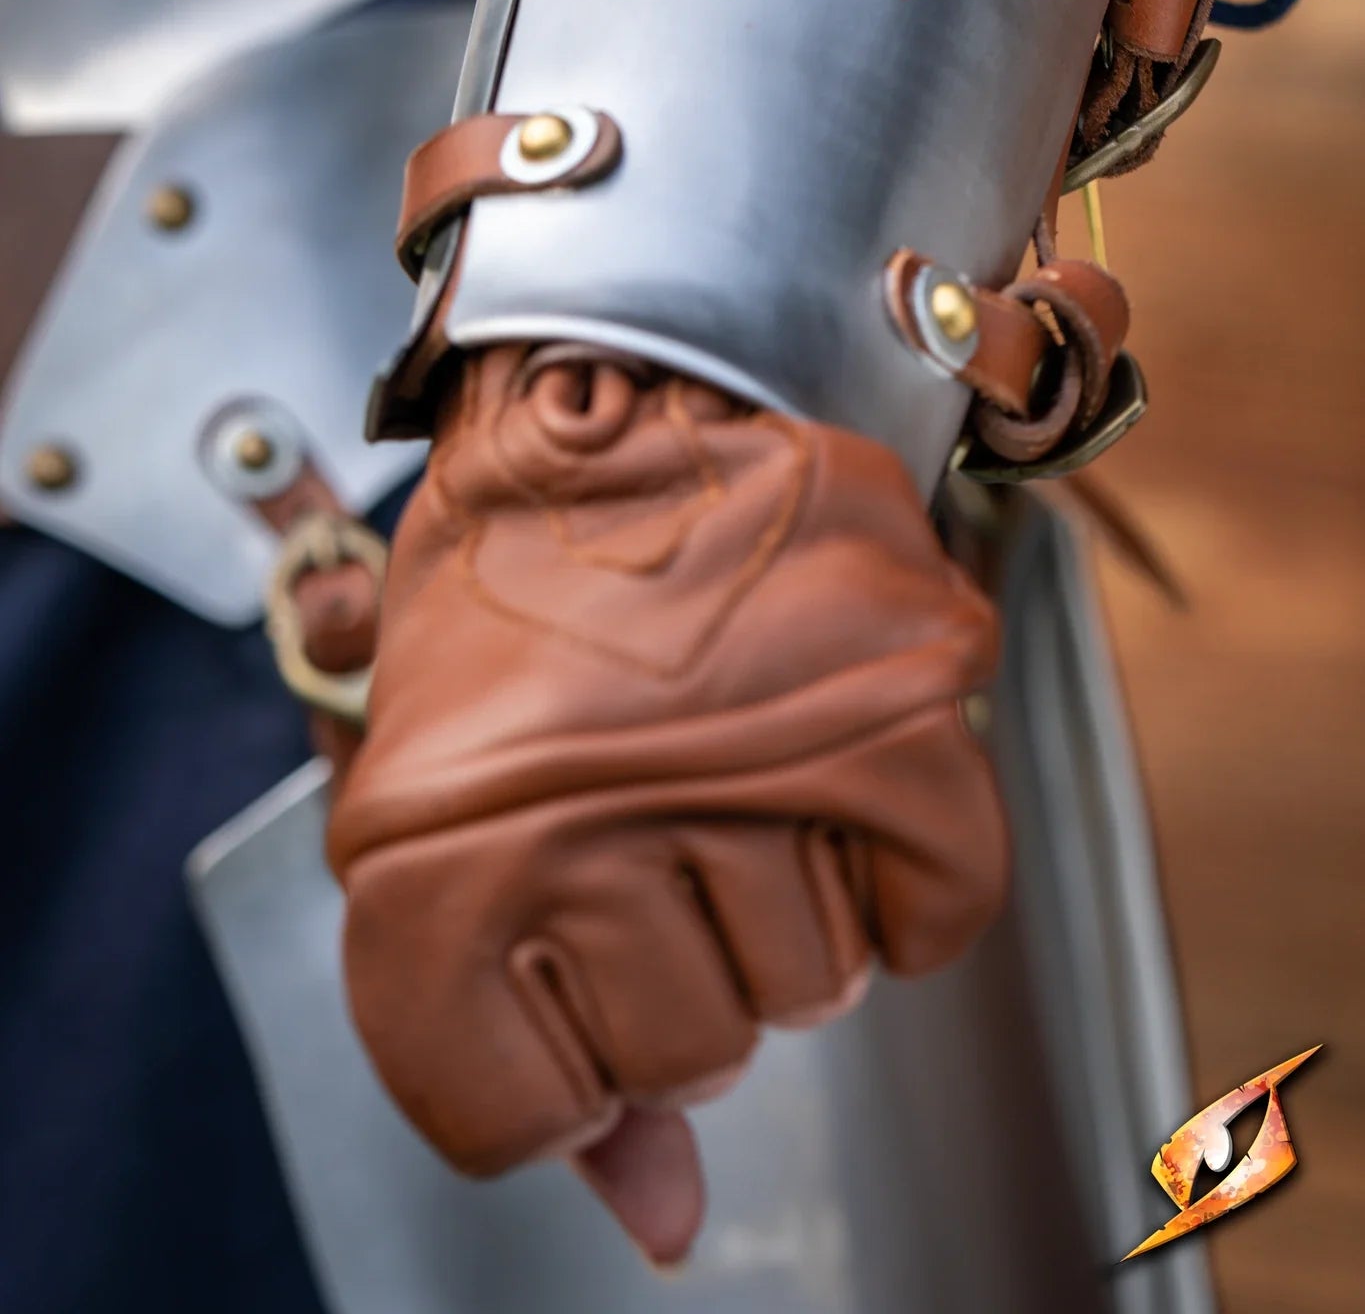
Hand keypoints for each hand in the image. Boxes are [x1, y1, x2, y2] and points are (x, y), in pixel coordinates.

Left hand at [328, 347, 1005, 1261]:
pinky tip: (839, 780)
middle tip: (649, 822)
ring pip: (819, 990)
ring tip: (733, 766)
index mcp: (432, 871)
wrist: (605, 389)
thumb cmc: (504, 602)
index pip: (523, 1121)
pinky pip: (940, 908)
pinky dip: (907, 872)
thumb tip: (668, 1228)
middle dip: (677, 965)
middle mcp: (587, 834)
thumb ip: (537, 1046)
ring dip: (787, 901)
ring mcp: (748, 771)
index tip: (556, 951)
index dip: (552, 1059)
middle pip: (691, 1059)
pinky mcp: (889, 710)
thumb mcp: (441, 817)